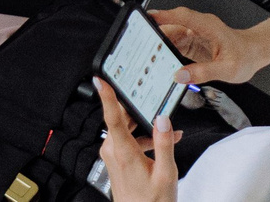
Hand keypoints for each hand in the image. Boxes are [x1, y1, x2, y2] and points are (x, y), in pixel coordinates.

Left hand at [97, 81, 178, 201]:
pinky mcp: (116, 159)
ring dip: (145, 128)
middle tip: (155, 104)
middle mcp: (113, 151)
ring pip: (126, 130)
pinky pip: (127, 141)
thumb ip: (164, 144)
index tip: (100, 79)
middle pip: (121, 120)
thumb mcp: (166, 173)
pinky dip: (143, 140)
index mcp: (123, 152)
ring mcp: (112, 155)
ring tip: (169, 133)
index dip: (106, 96)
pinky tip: (161, 144)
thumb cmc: (153, 201)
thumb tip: (162, 119)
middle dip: (138, 111)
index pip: (112, 117)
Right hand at [153, 7, 261, 86]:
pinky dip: (166, 51)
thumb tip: (180, 75)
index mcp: (208, 26)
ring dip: (160, 44)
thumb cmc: (245, 57)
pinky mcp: (192, 42)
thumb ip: (204, 73)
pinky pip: (175, 44)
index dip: (164, 16)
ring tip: (148, 56)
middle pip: (172, 26)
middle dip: (156, 34)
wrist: (254, 53)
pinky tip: (161, 60)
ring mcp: (195, 33)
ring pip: (171, 35)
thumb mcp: (228, 70)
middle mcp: (199, 27)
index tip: (148, 19)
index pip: (183, 16)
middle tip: (142, 45)